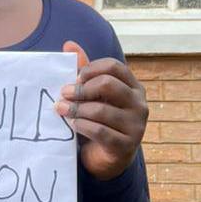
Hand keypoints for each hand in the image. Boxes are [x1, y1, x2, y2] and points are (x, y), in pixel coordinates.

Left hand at [55, 41, 148, 179]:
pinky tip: (72, 125)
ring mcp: (136, 126)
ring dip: (76, 109)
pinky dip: (82, 126)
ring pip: (101, 110)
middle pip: (108, 84)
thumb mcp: (92, 95)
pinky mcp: (126, 146)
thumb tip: (68, 44)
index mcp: (132, 87)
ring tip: (61, 110)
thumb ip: (83, 71)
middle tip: (63, 94)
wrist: (106, 158)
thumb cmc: (98, 120)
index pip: (113, 66)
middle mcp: (139, 104)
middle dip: (81, 89)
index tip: (74, 78)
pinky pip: (100, 131)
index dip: (90, 69)